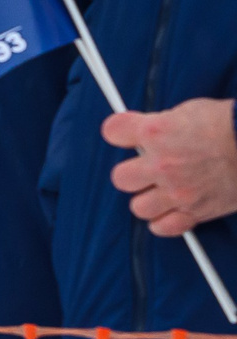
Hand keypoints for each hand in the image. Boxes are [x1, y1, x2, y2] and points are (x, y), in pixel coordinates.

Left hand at [104, 100, 236, 238]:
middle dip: (132, 173)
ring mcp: (177, 190)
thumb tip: (149, 131)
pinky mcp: (195, 211)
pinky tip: (170, 211)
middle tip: (146, 169)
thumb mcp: (189, 111)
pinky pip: (163, 227)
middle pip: (120, 178)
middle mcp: (161, 164)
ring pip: (139, 207)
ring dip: (147, 200)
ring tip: (161, 192)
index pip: (113, 132)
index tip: (125, 135)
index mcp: (156, 132)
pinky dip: (164, 222)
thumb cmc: (230, 125)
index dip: (119, 132)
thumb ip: (161, 124)